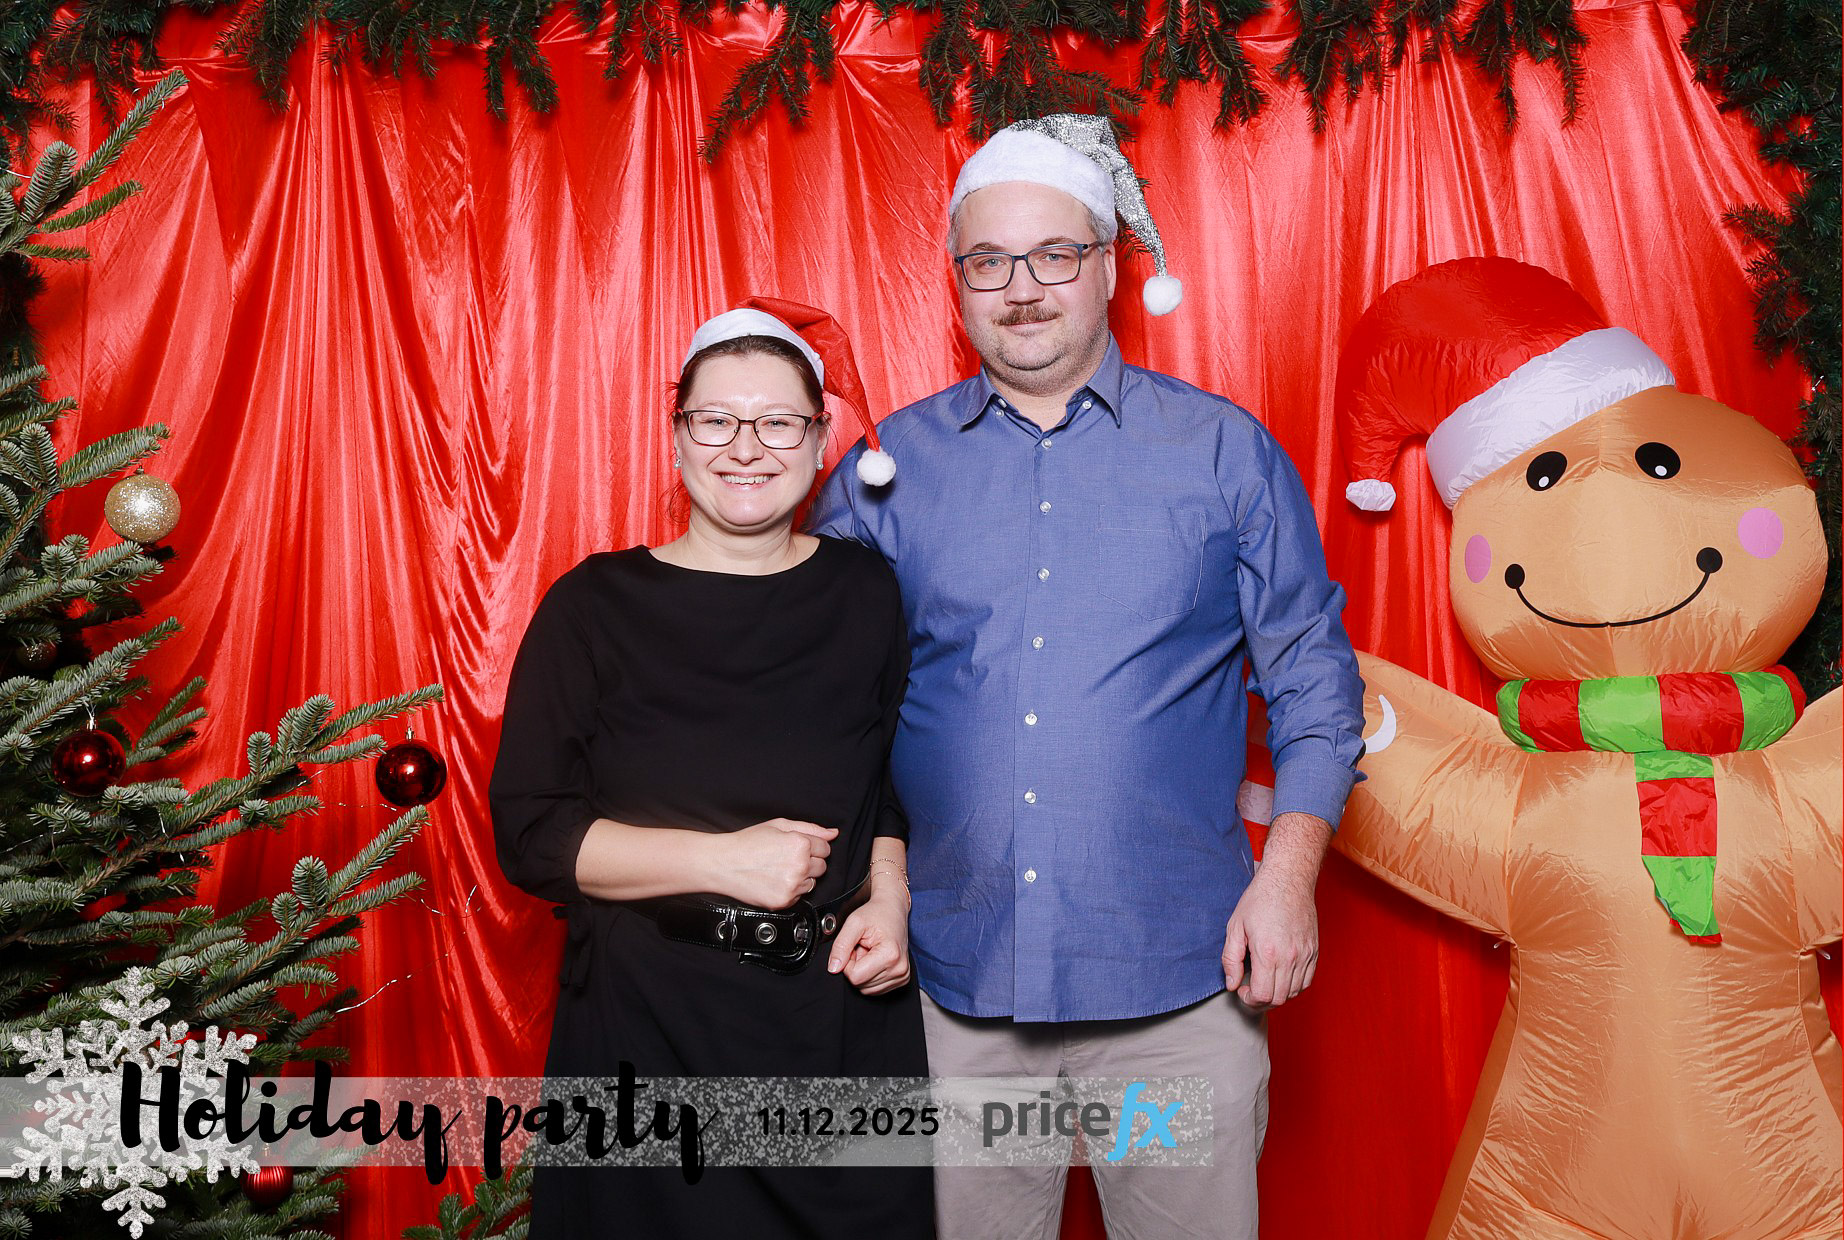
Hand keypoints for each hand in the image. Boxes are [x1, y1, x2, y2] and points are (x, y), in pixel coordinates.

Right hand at [718, 819, 835, 909]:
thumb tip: (833, 833)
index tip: (797, 849)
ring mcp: (792, 886)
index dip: (812, 848)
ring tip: (778, 870)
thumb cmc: (748, 842)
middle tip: (786, 859)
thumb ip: (810, 828)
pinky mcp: (784, 901)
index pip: (826, 849)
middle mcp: (799, 866)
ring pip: (812, 883)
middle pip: (822, 867)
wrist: (723, 863)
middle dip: (809, 863)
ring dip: (801, 878)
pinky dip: (790, 891)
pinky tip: (774, 881)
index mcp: (800, 844)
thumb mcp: (779, 825)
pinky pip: (799, 897)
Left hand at [828, 889, 911, 994]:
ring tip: (869, 951)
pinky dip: (870, 974)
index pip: (855, 977)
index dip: (848, 962)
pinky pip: (875, 988)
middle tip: (862, 947)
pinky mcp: (901, 978)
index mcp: (890, 955)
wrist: (893, 909)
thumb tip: (833, 968)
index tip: (854, 947)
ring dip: (863, 971)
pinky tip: (875, 958)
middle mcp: (900, 969)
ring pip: (867, 989)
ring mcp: (902, 975)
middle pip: (861, 984)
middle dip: (856, 966)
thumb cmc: (876, 913)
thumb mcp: (853, 923)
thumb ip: (841, 945)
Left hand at [1222, 862, 1318, 1009]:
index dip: (1249, 1000)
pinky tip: (1280, 976)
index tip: (1242, 989)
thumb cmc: (1259, 900)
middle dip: (1261, 1000)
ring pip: (1294, 993)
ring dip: (1277, 994)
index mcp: (1268, 953)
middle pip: (1278, 999)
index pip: (1262, 996)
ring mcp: (1305, 955)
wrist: (1288, 880)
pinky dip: (1293, 986)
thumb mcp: (1235, 926)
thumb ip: (1231, 959)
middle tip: (1250, 988)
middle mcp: (1290, 957)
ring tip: (1265, 982)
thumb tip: (1231, 984)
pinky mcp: (1314, 951)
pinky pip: (1306, 981)